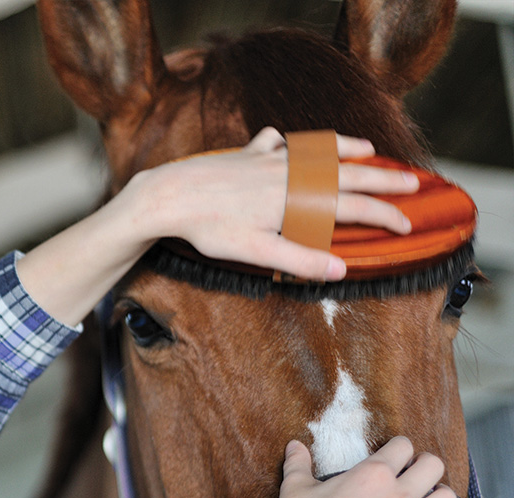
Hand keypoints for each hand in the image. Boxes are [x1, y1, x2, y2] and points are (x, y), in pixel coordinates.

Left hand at [135, 127, 419, 280]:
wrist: (169, 195)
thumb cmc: (210, 228)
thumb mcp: (255, 252)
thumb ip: (298, 261)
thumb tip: (341, 270)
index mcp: (296, 198)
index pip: (352, 208)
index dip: (384, 216)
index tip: (407, 224)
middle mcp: (288, 173)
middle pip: (346, 174)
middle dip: (383, 179)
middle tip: (414, 182)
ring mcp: (267, 159)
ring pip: (316, 151)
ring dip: (345, 149)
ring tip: (368, 149)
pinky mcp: (245, 154)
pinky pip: (275, 143)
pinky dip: (287, 142)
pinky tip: (283, 141)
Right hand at [265, 437, 457, 497]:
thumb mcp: (295, 488)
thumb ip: (299, 464)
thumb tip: (294, 446)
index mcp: (371, 475)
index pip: (403, 447)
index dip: (398, 448)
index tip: (392, 456)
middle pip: (434, 467)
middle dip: (424, 465)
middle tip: (412, 472)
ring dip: (438, 494)